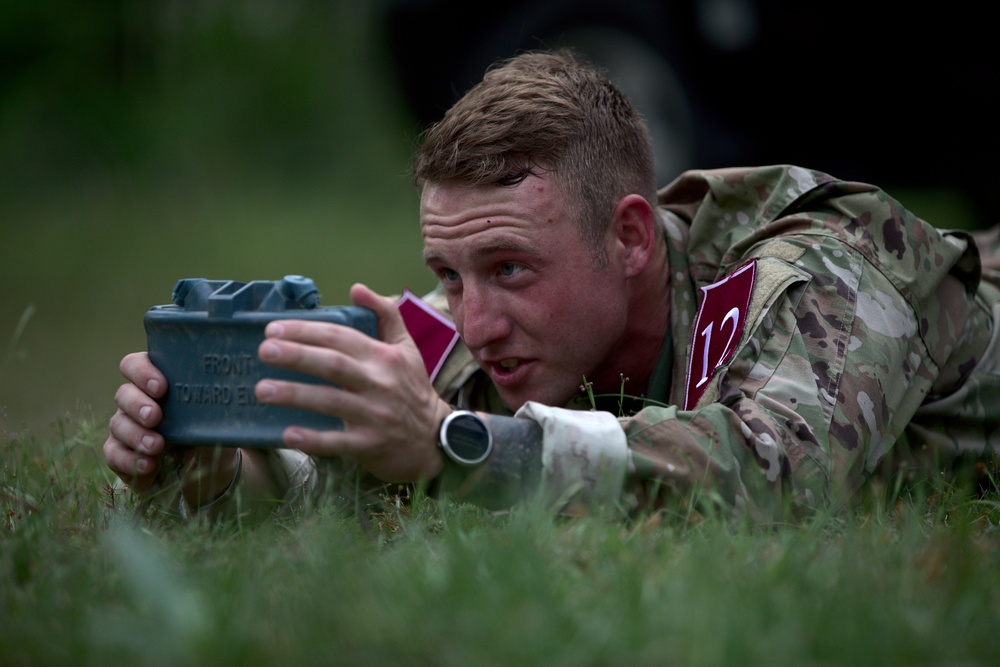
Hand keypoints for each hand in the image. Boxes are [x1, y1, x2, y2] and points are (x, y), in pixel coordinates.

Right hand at [104, 352, 238, 500]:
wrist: (210, 468)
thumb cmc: (211, 431)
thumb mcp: (216, 416)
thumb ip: (212, 404)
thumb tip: (222, 396)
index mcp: (157, 382)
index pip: (135, 364)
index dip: (143, 372)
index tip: (162, 387)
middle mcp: (136, 400)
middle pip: (124, 393)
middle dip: (138, 404)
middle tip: (155, 416)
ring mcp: (125, 427)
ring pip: (118, 424)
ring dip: (136, 435)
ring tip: (157, 446)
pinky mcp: (121, 454)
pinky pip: (114, 454)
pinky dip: (130, 460)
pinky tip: (149, 465)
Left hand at [255, 283, 450, 482]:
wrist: (434, 438)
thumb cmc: (412, 389)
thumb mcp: (406, 348)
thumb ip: (385, 314)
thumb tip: (356, 287)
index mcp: (384, 357)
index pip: (341, 337)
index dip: (307, 330)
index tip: (273, 329)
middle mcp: (379, 383)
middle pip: (333, 364)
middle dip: (296, 356)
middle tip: (263, 351)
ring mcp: (375, 415)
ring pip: (331, 401)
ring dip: (295, 395)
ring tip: (262, 390)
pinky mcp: (369, 445)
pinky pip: (337, 442)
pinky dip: (313, 439)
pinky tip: (287, 434)